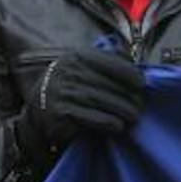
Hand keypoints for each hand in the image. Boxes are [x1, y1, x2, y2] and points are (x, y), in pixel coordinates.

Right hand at [24, 47, 144, 154]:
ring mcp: (63, 91)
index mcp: (78, 56)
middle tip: (140, 106)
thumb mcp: (85, 66)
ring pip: (103, 101)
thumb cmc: (71, 86)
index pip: (112, 63)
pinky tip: (118, 125)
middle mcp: (69, 71)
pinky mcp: (60, 112)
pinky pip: (91, 117)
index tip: (142, 84)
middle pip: (109, 84)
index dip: (130, 74)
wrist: (38, 108)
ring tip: (133, 117)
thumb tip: (138, 67)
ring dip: (122, 111)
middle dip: (129, 97)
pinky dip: (108, 122)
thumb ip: (108, 62)